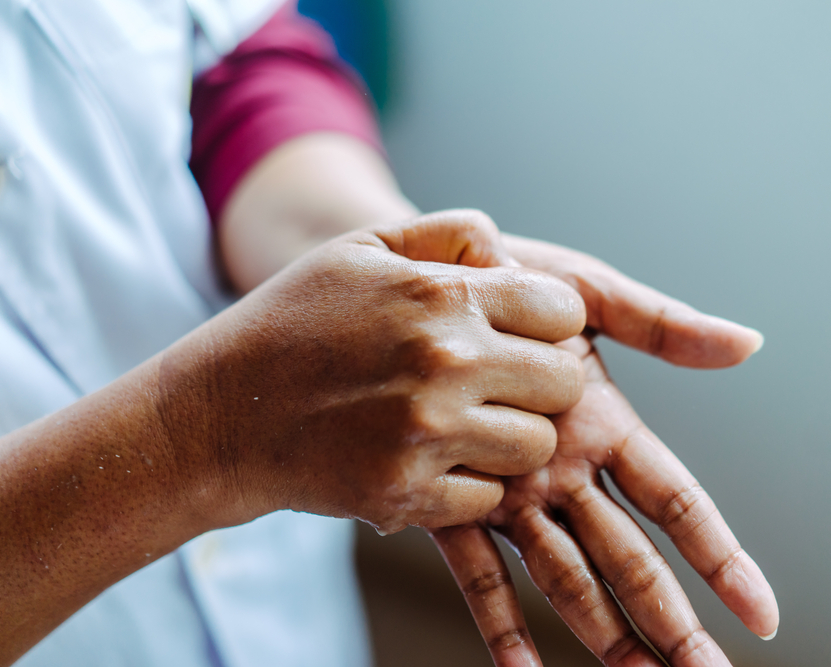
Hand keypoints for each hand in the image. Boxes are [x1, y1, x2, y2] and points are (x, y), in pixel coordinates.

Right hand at [160, 211, 585, 533]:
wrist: (218, 413)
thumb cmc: (295, 320)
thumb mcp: (364, 247)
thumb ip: (451, 233)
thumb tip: (515, 257)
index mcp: (441, 295)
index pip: (565, 312)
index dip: (550, 324)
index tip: (523, 335)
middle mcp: (444, 362)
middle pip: (565, 384)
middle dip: (542, 384)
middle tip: (501, 385)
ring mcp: (426, 434)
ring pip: (537, 448)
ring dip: (511, 440)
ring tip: (466, 425)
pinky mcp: (406, 494)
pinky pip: (489, 499)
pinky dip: (469, 486)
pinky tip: (432, 460)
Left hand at [429, 239, 776, 666]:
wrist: (425, 277)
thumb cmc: (511, 281)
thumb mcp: (587, 292)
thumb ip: (660, 325)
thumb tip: (748, 344)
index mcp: (606, 426)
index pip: (676, 503)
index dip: (720, 559)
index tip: (762, 616)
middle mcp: (567, 473)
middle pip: (631, 559)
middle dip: (671, 621)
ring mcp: (513, 494)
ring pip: (568, 578)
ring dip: (603, 634)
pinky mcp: (453, 499)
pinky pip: (476, 572)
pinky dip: (498, 623)